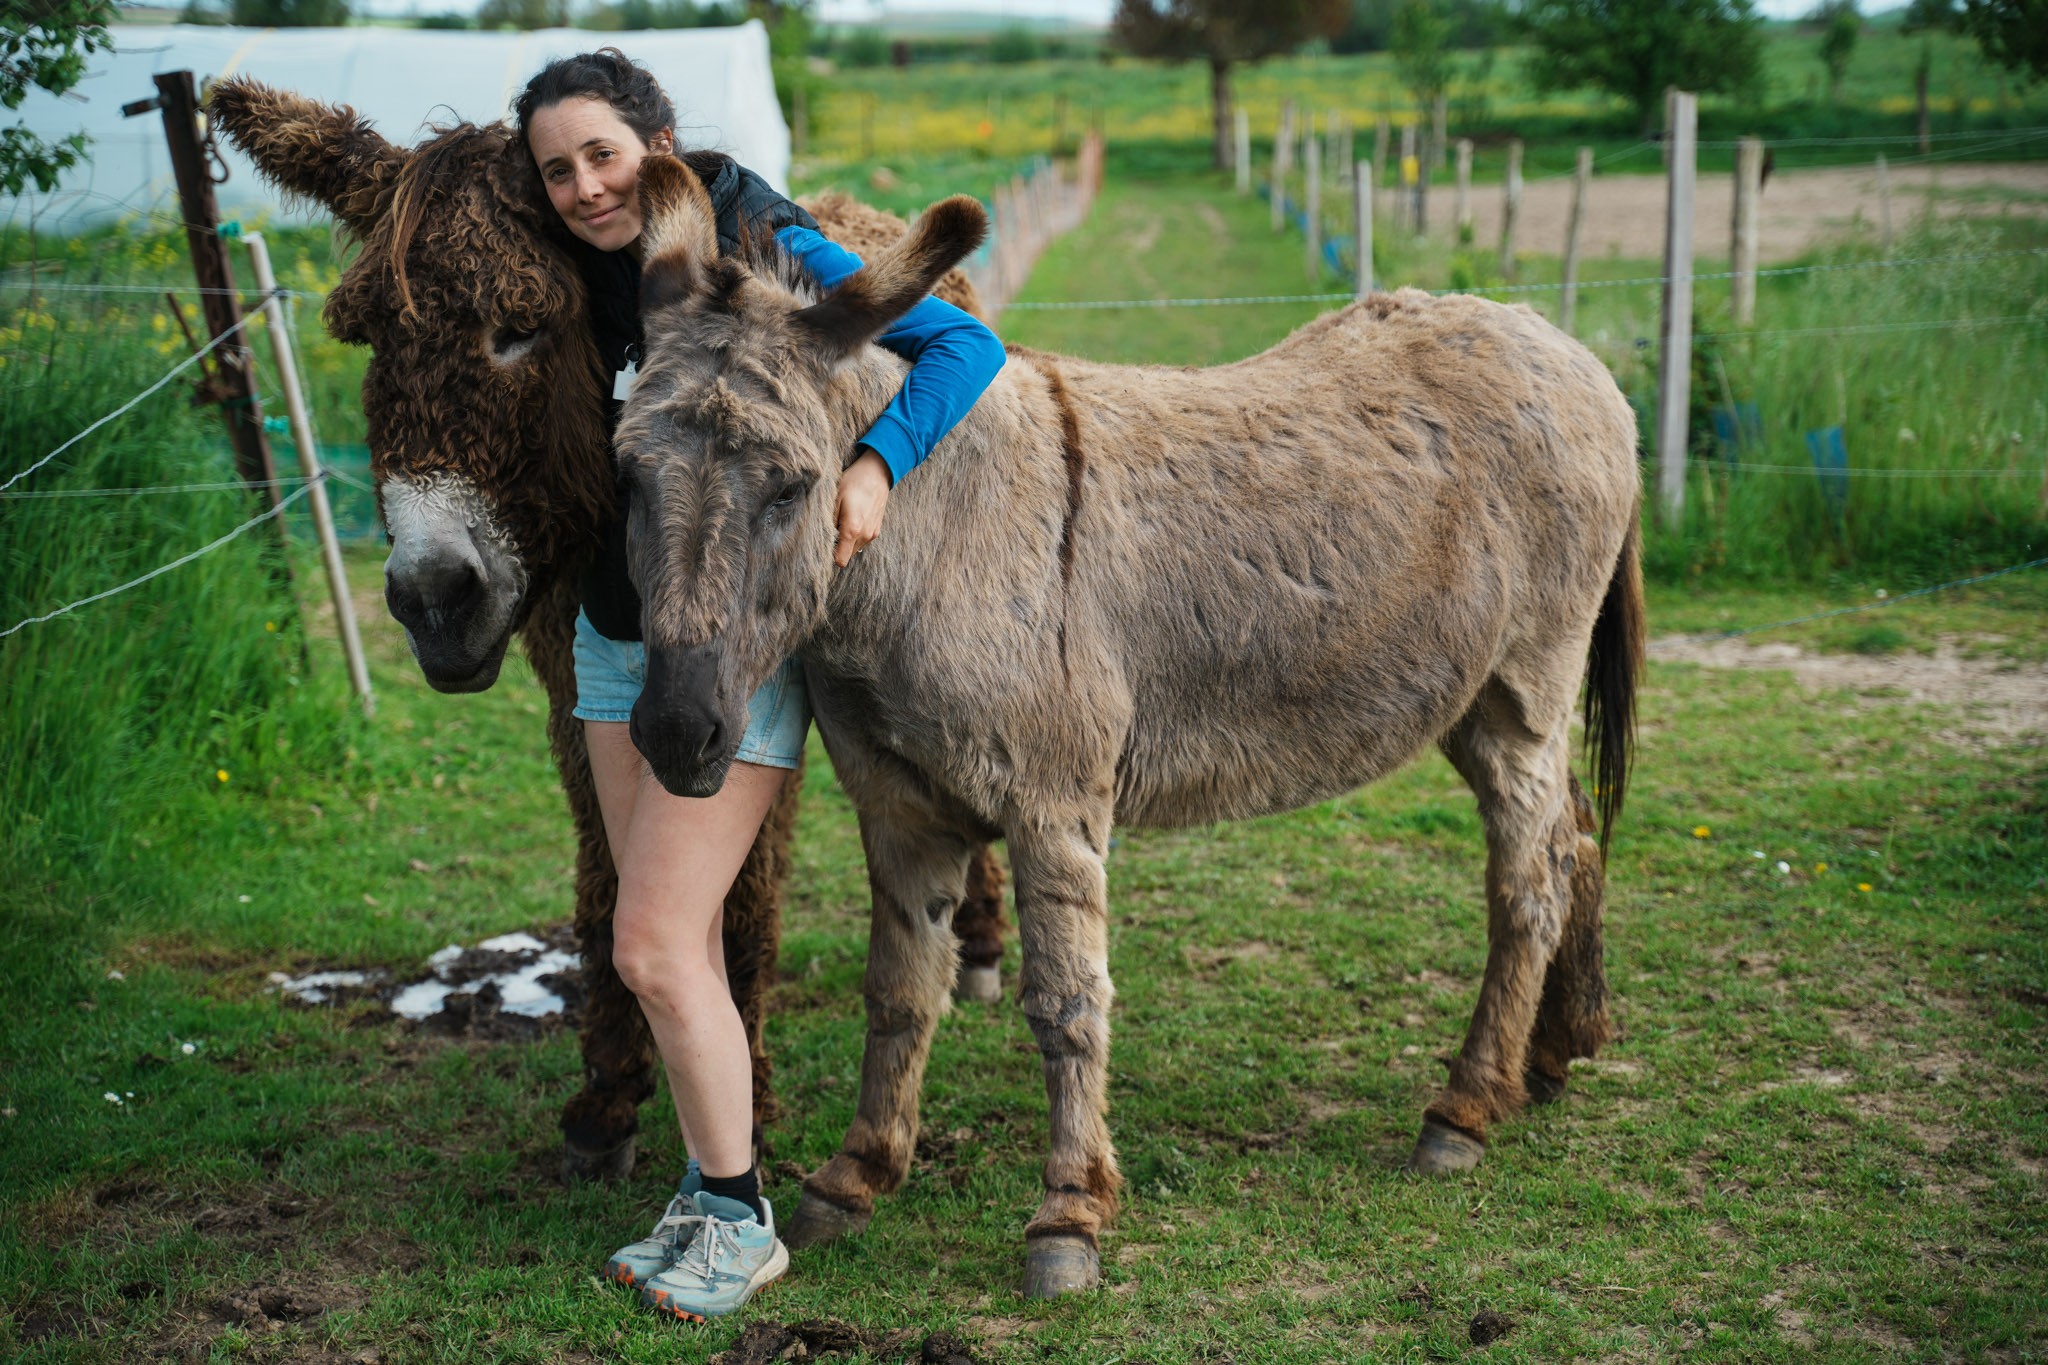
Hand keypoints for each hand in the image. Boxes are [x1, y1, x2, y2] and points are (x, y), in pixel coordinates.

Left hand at [834, 448, 891, 568]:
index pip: (840, 560)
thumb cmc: (853, 482)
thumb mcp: (834, 498)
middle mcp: (865, 535)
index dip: (830, 556)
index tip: (824, 545)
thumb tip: (821, 538)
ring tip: (843, 521)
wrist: (877, 472)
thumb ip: (828, 521)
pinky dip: (855, 535)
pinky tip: (853, 518)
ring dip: (847, 541)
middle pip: (847, 555)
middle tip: (831, 529)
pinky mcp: (877, 529)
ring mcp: (873, 533)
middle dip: (838, 547)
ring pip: (855, 548)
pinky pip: (862, 540)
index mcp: (852, 529)